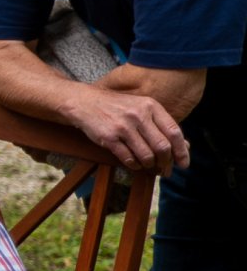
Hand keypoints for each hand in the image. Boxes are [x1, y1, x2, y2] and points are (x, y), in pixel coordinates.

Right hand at [67, 82, 189, 170]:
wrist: (84, 102)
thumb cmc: (116, 107)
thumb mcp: (141, 108)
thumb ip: (161, 125)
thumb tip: (184, 146)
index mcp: (151, 106)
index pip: (174, 132)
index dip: (181, 151)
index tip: (183, 164)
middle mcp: (138, 115)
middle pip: (162, 147)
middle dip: (165, 162)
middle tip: (164, 168)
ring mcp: (123, 126)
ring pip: (146, 155)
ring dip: (149, 164)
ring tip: (147, 164)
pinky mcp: (109, 138)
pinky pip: (128, 158)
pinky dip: (134, 165)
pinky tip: (134, 163)